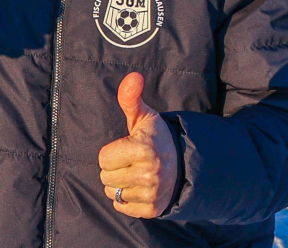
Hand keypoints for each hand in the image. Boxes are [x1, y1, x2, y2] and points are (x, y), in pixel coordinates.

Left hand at [98, 72, 178, 218]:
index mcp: (144, 149)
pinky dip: (126, 199)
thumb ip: (130, 97)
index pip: (103, 158)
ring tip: (134, 174)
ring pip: (112, 192)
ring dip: (119, 184)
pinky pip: (122, 206)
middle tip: (130, 162)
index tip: (126, 147)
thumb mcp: (144, 116)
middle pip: (105, 177)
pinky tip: (138, 187)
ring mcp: (152, 194)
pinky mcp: (153, 210)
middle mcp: (149, 174)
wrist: (184, 165)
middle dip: (113, 168)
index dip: (111, 152)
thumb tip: (133, 76)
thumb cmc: (156, 137)